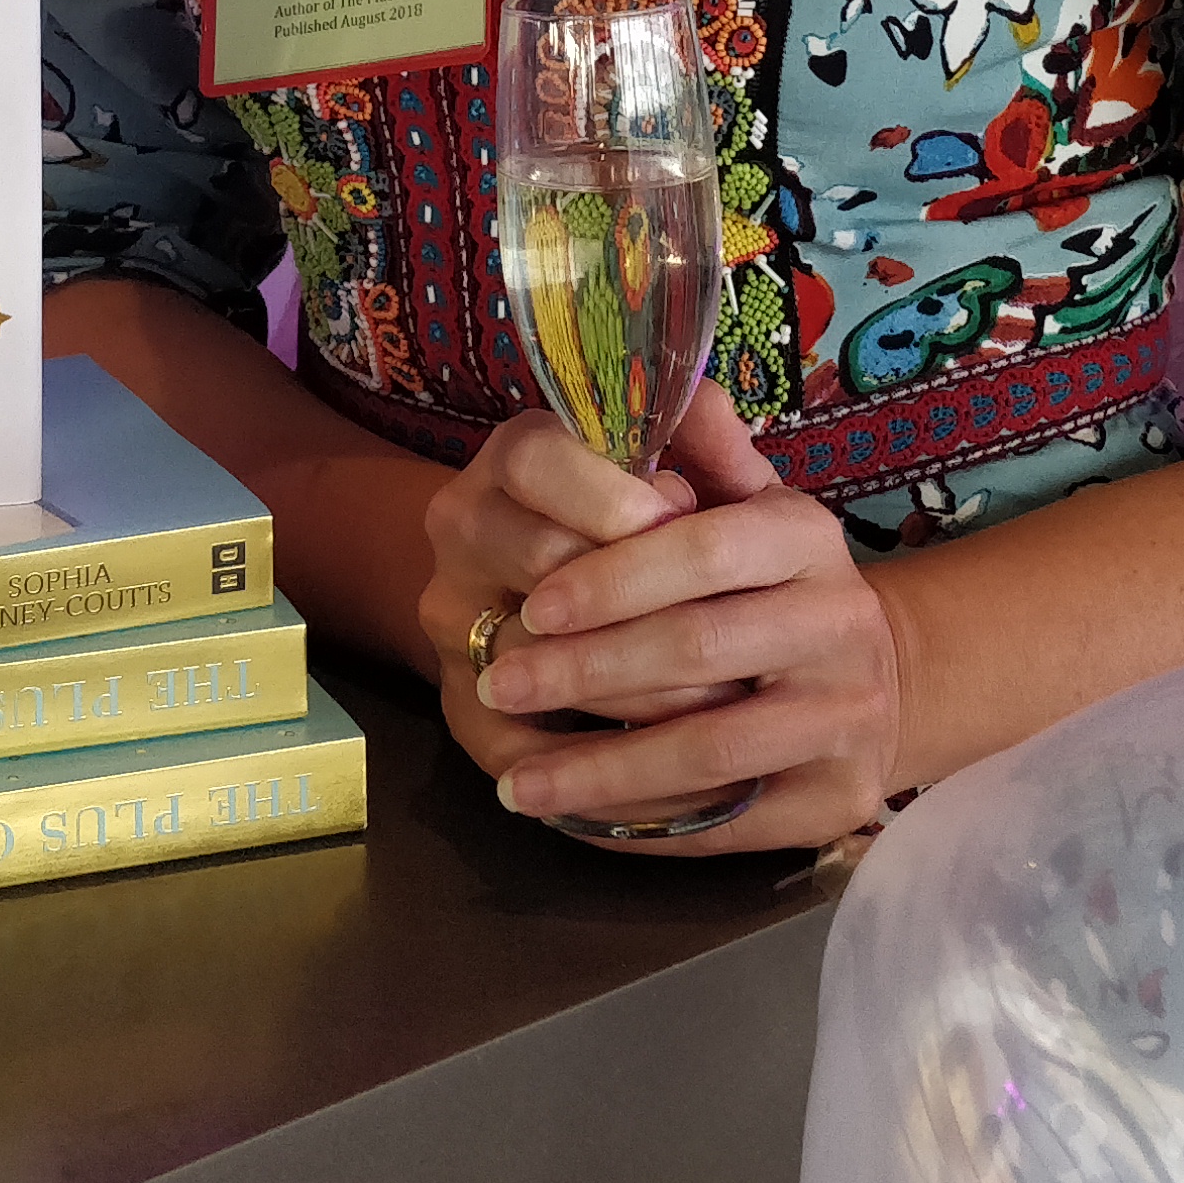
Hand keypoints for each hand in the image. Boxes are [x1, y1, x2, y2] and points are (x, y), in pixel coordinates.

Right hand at [422, 408, 732, 807]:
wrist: (546, 598)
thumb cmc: (638, 530)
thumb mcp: (682, 480)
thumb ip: (702, 441)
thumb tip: (708, 401)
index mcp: (512, 457)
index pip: (538, 460)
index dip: (619, 501)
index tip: (688, 528)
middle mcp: (461, 528)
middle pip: (538, 560)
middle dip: (640, 606)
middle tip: (731, 639)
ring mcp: (452, 622)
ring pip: (530, 659)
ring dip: (630, 691)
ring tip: (721, 710)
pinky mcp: (461, 708)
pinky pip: (521, 745)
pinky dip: (597, 770)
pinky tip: (674, 780)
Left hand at [470, 382, 909, 857]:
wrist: (883, 678)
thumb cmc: (778, 581)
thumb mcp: (751, 499)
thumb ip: (702, 445)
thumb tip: (670, 383)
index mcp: (809, 540)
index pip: (704, 550)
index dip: (612, 579)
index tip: (532, 606)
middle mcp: (840, 627)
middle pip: (696, 651)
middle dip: (585, 673)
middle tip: (498, 685)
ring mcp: (845, 720)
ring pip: (708, 753)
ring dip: (600, 771)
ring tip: (516, 782)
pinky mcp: (837, 800)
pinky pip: (726, 822)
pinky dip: (645, 823)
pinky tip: (578, 819)